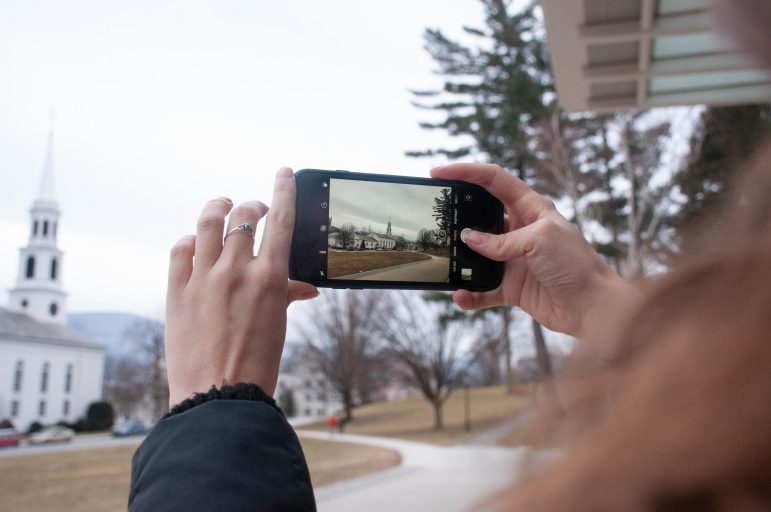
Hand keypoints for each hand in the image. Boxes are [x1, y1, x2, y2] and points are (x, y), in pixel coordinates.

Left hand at [164, 167, 318, 406]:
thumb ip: (287, 295)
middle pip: (243, 216)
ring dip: (218, 207)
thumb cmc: (257, 365)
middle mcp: (236, 270)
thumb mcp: (278, 325)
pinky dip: (190, 240)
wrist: (219, 396)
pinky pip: (180, 249)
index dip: (284, 191)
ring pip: (208, 222)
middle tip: (255, 210)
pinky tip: (196, 244)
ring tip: (222, 206)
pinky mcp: (176, 291)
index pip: (281, 221)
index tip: (284, 172)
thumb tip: (303, 287)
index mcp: (270, 278)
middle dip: (252, 206)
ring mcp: (203, 278)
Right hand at [431, 163, 633, 339]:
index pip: (494, 181)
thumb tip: (469, 240)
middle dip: (456, 216)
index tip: (440, 173)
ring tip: (443, 260)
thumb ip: (502, 240)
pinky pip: (482, 288)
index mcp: (531, 208)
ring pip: (476, 254)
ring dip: (460, 259)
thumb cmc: (576, 265)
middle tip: (434, 218)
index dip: (467, 172)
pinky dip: (470, 293)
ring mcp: (513, 259)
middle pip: (480, 216)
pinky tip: (461, 296)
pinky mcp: (511, 286)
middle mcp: (520, 231)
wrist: (593, 307)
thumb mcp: (539, 241)